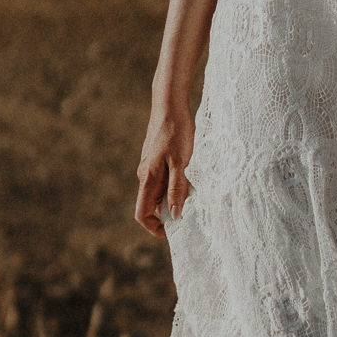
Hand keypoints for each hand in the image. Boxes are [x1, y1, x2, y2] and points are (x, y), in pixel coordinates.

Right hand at [135, 102, 194, 235]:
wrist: (170, 104)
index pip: (142, 214)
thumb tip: (174, 215)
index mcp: (148, 179)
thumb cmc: (177, 131)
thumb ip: (177, 189)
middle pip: (152, 205)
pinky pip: (163, 179)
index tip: (172, 232)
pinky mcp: (157, 158)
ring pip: (159, 192)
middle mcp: (145, 175)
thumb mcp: (182, 162)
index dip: (154, 228)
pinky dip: (175, 184)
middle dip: (168, 214)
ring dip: (174, 198)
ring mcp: (150, 166)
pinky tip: (192, 177)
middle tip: (192, 213)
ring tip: (195, 193)